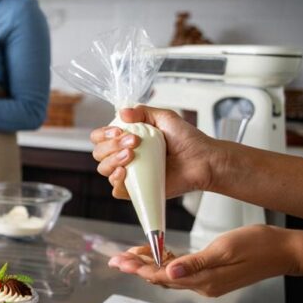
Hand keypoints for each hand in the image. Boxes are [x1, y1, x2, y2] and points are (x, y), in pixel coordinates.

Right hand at [89, 105, 220, 199]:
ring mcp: (131, 173)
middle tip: (133, 142)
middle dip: (111, 146)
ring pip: (105, 170)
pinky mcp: (138, 189)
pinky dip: (117, 182)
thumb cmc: (188, 140)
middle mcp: (125, 156)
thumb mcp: (165, 118)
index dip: (104, 134)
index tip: (118, 131)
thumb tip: (122, 112)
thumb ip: (143, 112)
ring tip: (132, 155)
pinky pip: (117, 190)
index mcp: (127, 138)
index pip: (101, 137)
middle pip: (99, 153)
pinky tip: (125, 173)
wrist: (203, 160)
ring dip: (113, 161)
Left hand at [108, 225, 297, 296]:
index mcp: (204, 280)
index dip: (138, 268)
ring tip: (128, 256)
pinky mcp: (212, 275)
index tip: (120, 261)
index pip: (162, 276)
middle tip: (115, 259)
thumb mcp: (224, 249)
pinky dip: (166, 263)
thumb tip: (169, 273)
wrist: (285, 250)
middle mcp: (203, 285)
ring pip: (169, 275)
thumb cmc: (258, 245)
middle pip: (161, 278)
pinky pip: (182, 271)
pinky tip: (156, 254)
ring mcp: (208, 281)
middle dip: (137, 267)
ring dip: (149, 265)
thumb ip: (196, 263)